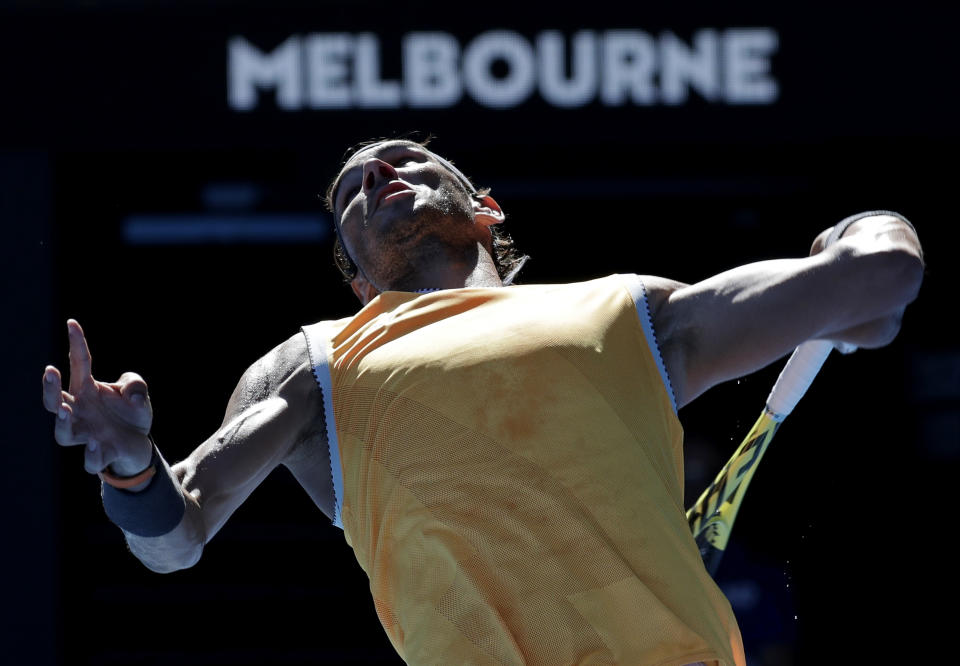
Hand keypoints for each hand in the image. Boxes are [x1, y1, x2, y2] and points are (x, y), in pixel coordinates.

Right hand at [42, 319, 152, 476]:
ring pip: (63, 433)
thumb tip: (129, 396)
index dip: (76, 343)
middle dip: (49, 387)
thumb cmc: (130, 412)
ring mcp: (87, 435)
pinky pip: (91, 460)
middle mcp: (80, 412)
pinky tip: (96, 443)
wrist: (139, 443)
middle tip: (50, 371)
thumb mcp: (137, 391)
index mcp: (86, 390)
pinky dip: (92, 454)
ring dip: (61, 422)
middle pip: (54, 400)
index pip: (78, 363)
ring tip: (64, 409)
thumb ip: (135, 384)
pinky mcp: (101, 455)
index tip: (72, 323)